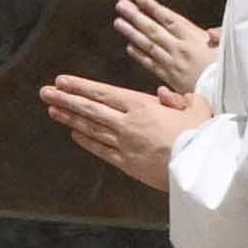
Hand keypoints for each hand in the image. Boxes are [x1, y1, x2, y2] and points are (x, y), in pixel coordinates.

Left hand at [38, 70, 203, 186]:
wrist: (201, 167)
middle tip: (45, 92)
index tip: (62, 80)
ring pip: (92, 129)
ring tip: (52, 110)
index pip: (104, 93)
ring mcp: (125, 145)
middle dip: (66, 99)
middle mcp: (128, 123)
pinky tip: (74, 134)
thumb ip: (179, 99)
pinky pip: (102, 151)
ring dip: (70, 118)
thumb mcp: (196, 107)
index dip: (81, 86)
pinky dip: (87, 142)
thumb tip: (164, 94)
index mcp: (142, 106)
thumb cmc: (201, 134)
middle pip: (90, 109)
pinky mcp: (128, 164)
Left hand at [112, 0, 221, 90]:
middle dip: (136, 16)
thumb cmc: (230, 71)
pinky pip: (151, 64)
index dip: (154, 9)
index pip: (170, 20)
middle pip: (154, 30)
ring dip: (132, 33)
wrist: (229, 98)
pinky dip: (140, 55)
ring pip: (149, 45)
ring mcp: (174, 64)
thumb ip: (220, 37)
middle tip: (121, 5)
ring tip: (118, 22)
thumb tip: (210, 32)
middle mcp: (181, 50)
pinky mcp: (171, 79)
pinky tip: (129, 47)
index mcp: (195, 39)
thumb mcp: (230, 49)